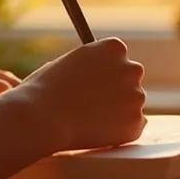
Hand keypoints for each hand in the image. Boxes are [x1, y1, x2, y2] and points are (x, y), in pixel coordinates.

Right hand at [8, 38, 146, 150]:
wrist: (43, 117)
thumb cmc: (45, 90)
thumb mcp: (66, 63)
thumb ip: (89, 66)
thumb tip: (97, 76)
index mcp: (114, 47)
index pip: (118, 55)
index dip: (104, 69)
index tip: (93, 80)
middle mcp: (132, 68)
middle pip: (130, 77)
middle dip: (117, 87)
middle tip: (93, 102)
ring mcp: (137, 96)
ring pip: (132, 103)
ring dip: (117, 110)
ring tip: (88, 118)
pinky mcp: (135, 122)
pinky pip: (133, 126)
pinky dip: (119, 131)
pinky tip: (97, 131)